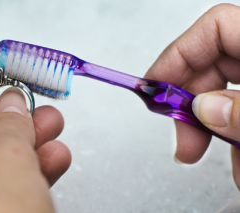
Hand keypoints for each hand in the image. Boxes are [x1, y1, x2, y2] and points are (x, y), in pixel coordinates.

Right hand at [144, 4, 239, 187]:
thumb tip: (204, 109)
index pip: (215, 28)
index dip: (178, 55)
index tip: (154, 90)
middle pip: (212, 67)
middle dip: (189, 106)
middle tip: (181, 138)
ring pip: (225, 99)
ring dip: (211, 133)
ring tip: (210, 160)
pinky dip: (233, 143)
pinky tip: (239, 166)